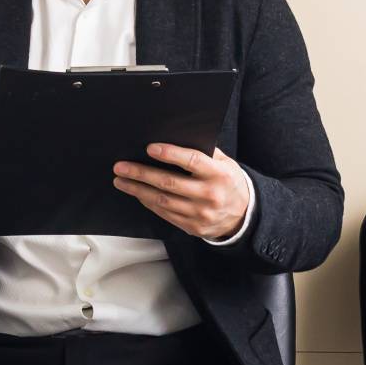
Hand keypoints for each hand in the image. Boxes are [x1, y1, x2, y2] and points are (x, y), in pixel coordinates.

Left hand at [111, 143, 249, 239]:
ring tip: (121, 181)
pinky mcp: (192, 226)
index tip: (150, 148)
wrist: (244, 215)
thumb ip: (205, 151)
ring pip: (163, 201)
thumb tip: (176, 138)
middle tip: (121, 167)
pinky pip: (165, 214)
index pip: (192, 161)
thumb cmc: (229, 182)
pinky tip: (138, 193)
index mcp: (218, 174)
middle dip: (141, 174)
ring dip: (138, 190)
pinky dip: (148, 203)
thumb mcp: (225, 163)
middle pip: (169, 183)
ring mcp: (200, 213)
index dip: (170, 154)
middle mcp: (209, 194)